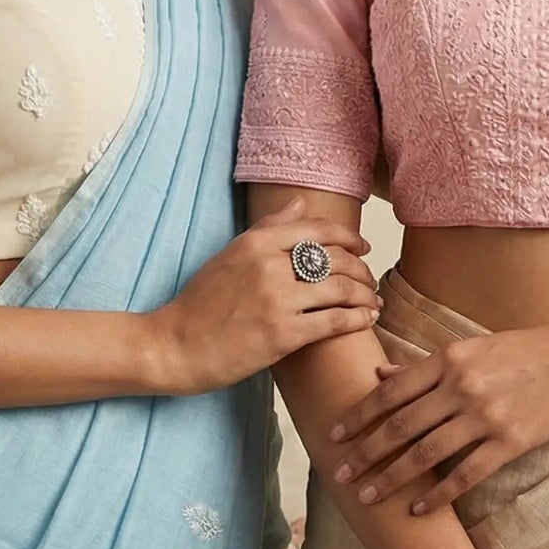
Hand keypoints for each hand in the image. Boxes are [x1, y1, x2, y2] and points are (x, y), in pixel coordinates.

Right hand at [150, 201, 379, 394]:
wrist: (175, 346)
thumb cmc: (200, 302)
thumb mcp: (230, 255)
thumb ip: (267, 228)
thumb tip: (299, 203)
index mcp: (257, 243)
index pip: (317, 230)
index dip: (349, 238)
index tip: (363, 247)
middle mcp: (270, 266)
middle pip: (335, 259)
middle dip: (361, 269)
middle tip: (370, 279)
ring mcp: (277, 300)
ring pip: (340, 289)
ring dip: (364, 295)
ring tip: (372, 302)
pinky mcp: (283, 335)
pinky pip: (333, 321)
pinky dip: (356, 319)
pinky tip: (366, 320)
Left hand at [329, 318, 548, 512]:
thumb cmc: (528, 349)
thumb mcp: (473, 346)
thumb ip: (426, 365)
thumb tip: (382, 374)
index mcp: (449, 358)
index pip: (391, 390)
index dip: (359, 414)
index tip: (333, 433)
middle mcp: (461, 386)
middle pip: (401, 425)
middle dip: (365, 451)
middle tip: (339, 472)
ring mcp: (486, 415)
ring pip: (426, 453)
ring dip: (392, 477)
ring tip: (368, 495)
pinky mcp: (511, 442)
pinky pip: (466, 474)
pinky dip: (438, 496)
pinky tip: (418, 510)